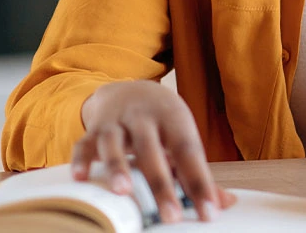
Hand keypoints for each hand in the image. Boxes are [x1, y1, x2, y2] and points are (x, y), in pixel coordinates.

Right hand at [72, 80, 236, 222]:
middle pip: (152, 149)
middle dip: (161, 184)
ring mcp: (117, 122)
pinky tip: (81, 179)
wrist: (131, 89)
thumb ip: (197, 171)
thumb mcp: (182, 136)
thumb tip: (224, 203)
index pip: (189, 152)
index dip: (200, 182)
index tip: (209, 211)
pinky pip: (84, 143)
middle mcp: (145, 117)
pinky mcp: (93, 129)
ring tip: (123, 192)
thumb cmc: (162, 122)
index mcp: (174, 119)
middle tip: (171, 216)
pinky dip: (81, 159)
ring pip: (114, 142)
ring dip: (117, 166)